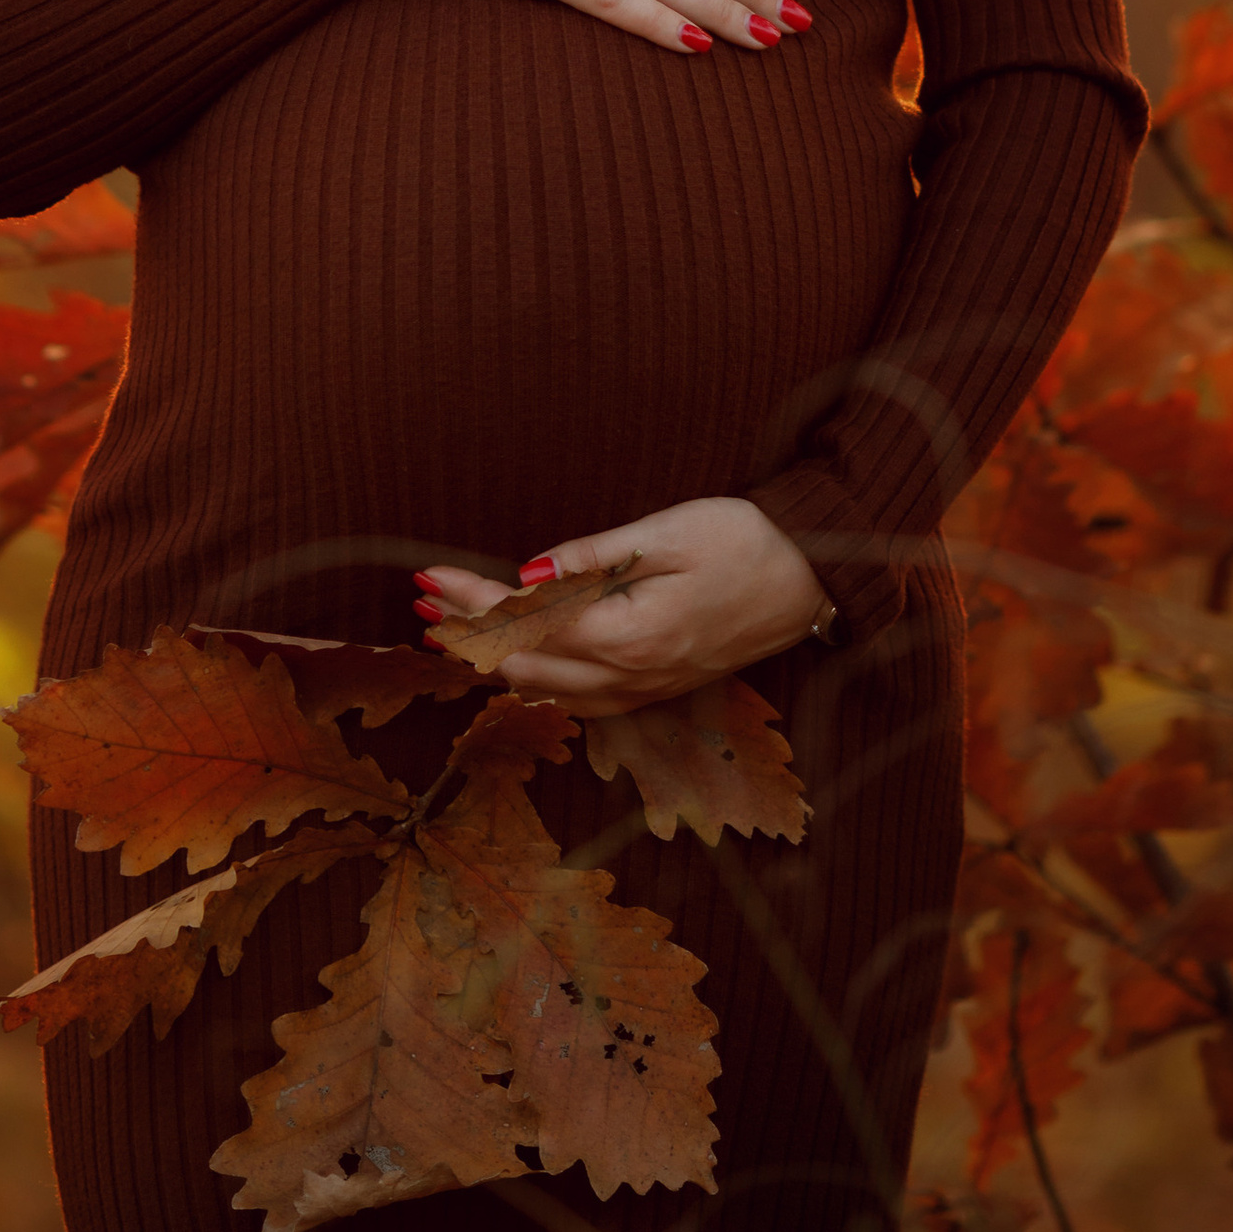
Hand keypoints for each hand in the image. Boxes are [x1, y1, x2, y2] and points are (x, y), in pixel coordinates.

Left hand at [413, 497, 828, 714]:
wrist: (813, 577)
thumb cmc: (745, 542)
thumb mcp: (667, 533)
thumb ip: (593, 558)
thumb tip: (527, 572)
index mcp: (629, 636)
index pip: (525, 623)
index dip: (469, 601)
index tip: (426, 577)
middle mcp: (631, 677)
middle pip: (524, 664)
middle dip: (466, 632)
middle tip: (419, 602)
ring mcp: (646, 690)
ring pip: (547, 688)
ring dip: (494, 659)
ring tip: (449, 630)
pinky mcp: (659, 687)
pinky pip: (580, 698)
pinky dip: (537, 677)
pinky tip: (518, 663)